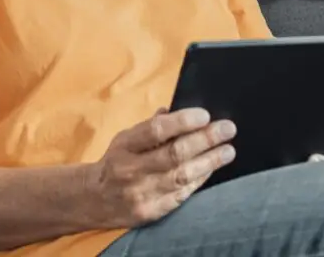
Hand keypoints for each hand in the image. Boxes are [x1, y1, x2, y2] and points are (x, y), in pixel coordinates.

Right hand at [89, 108, 235, 226]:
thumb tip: (175, 111)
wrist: (95, 199)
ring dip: (209, 162)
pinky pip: (181, 195)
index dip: (182, 122)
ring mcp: (142, 194)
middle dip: (205, 140)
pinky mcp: (152, 212)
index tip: (205, 115)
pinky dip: (199, 180)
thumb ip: (151, 126)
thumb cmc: (117, 160)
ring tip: (228, 151)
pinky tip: (212, 168)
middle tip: (228, 129)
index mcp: (125, 146)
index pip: (155, 131)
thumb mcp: (126, 137)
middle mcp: (132, 171)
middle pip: (174, 154)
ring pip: (181, 176)